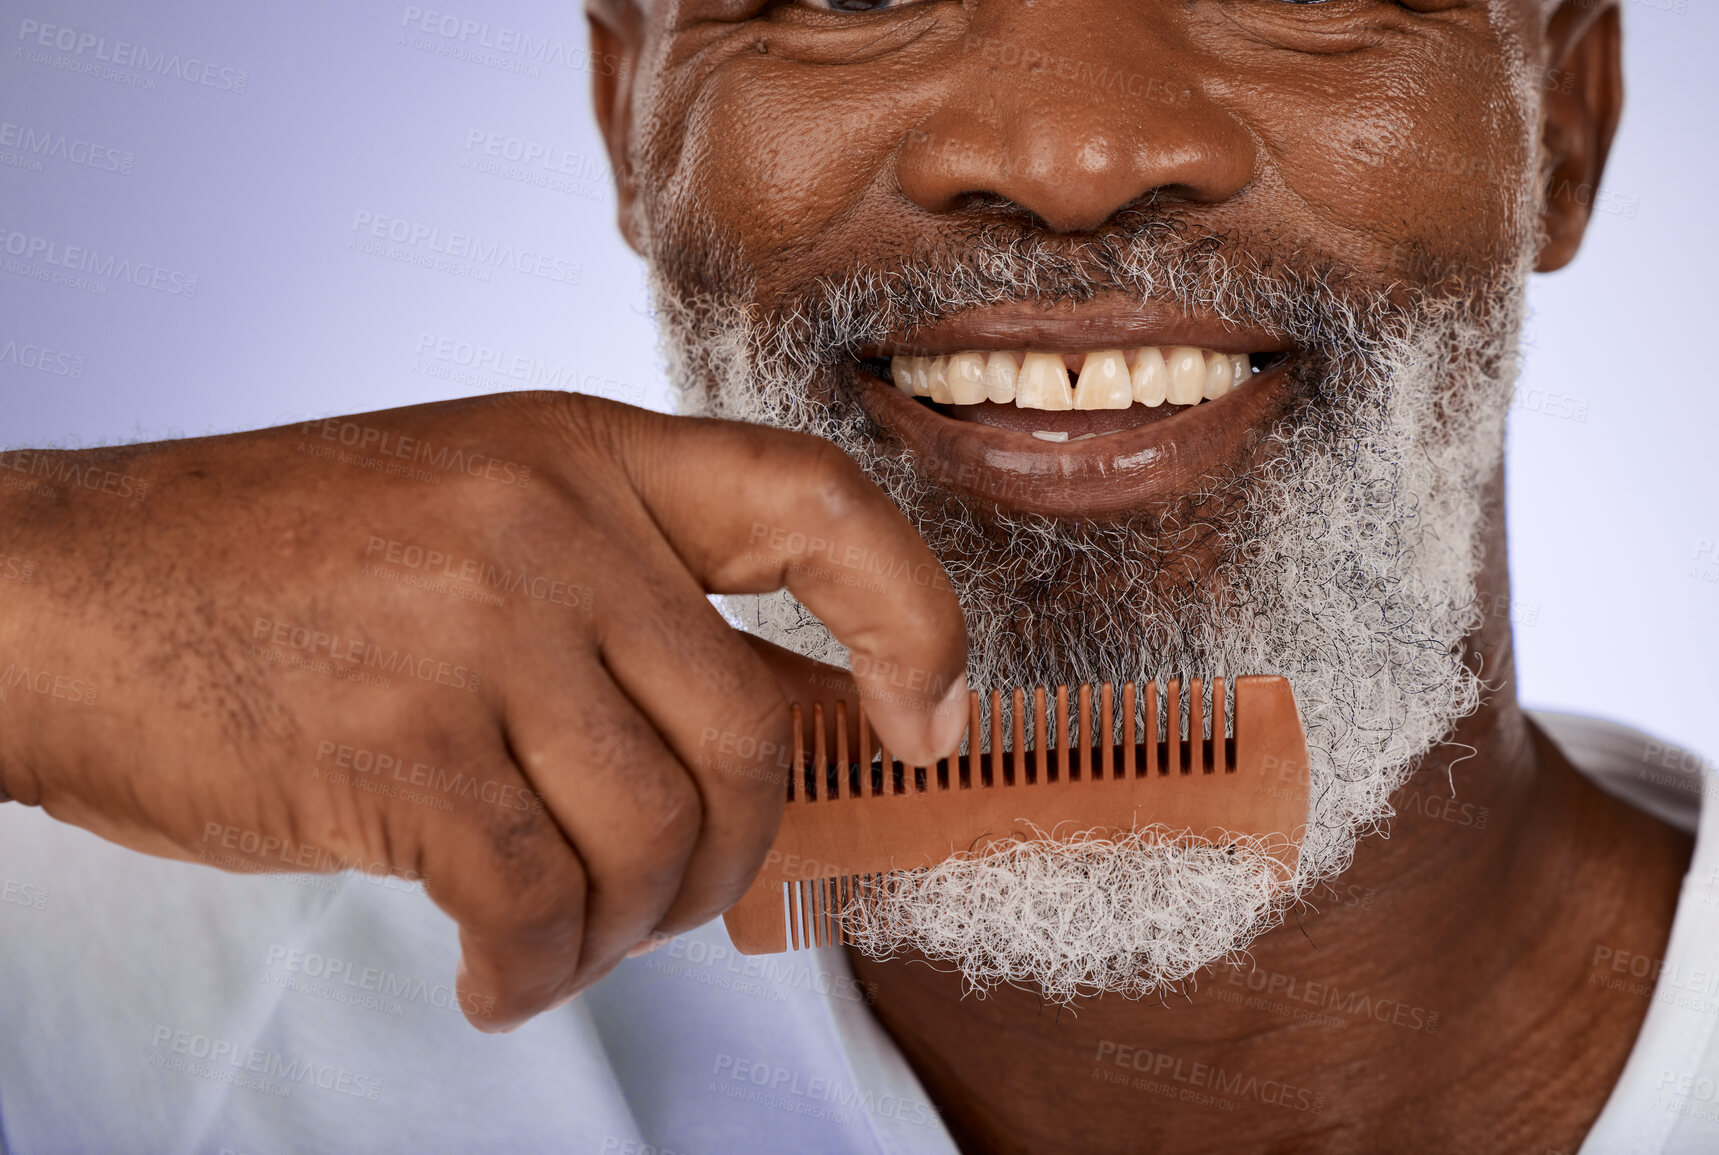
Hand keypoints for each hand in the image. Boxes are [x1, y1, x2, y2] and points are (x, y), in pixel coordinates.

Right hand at [0, 392, 967, 1030]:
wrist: (70, 599)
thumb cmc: (276, 575)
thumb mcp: (477, 524)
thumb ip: (629, 602)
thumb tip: (802, 718)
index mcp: (584, 456)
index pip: (815, 507)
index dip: (913, 615)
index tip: (930, 717)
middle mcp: (551, 527)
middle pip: (747, 732)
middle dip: (734, 855)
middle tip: (676, 898)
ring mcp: (479, 629)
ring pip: (653, 832)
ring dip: (627, 927)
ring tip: (561, 939)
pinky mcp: (404, 745)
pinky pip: (540, 899)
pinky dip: (535, 969)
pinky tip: (495, 971)